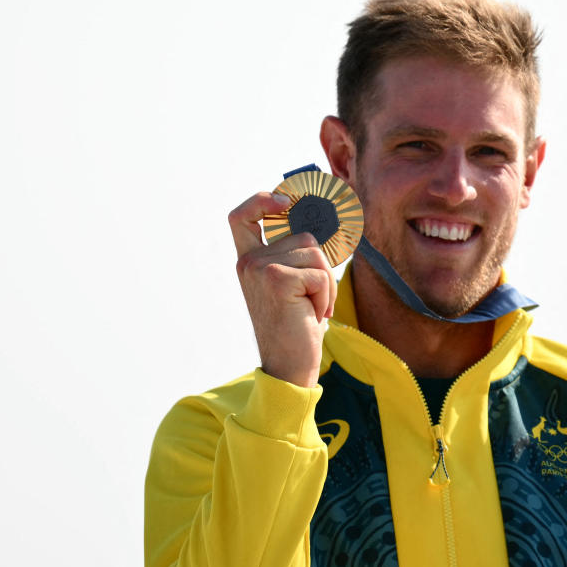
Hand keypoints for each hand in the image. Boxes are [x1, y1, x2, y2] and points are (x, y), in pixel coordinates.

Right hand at [228, 192, 336, 387]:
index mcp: (248, 261)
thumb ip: (294, 255)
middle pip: (303, 236)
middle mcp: (248, 262)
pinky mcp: (277, 280)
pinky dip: (326, 295)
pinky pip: (320, 273)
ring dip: (325, 283)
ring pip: (315, 252)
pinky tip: (312, 315)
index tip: (285, 201)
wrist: (289, 366)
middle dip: (321, 267)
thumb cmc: (296, 326)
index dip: (261, 200)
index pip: (240, 216)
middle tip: (313, 299)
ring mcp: (259, 269)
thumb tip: (320, 222)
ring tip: (311, 308)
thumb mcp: (292, 284)